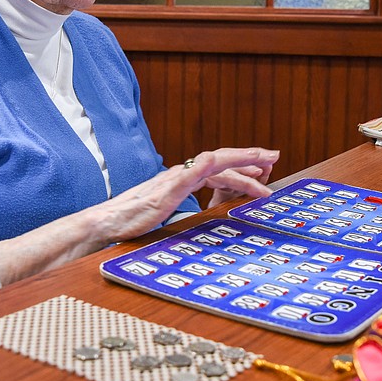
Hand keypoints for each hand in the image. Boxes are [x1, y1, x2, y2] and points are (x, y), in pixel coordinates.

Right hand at [0, 146, 278, 286]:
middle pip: (221, 160)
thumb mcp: (168, 214)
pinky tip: (218, 161)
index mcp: (183, 180)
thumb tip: (205, 211)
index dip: (242, 166)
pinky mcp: (164, 190)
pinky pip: (188, 173)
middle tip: (274, 157)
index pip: (219, 168)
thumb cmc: (133, 222)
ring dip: (238, 160)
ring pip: (212, 162)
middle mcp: (181, 175)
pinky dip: (205, 165)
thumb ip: (186, 206)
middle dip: (250, 158)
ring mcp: (173, 180)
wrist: (107, 223)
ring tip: (263, 162)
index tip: (265, 169)